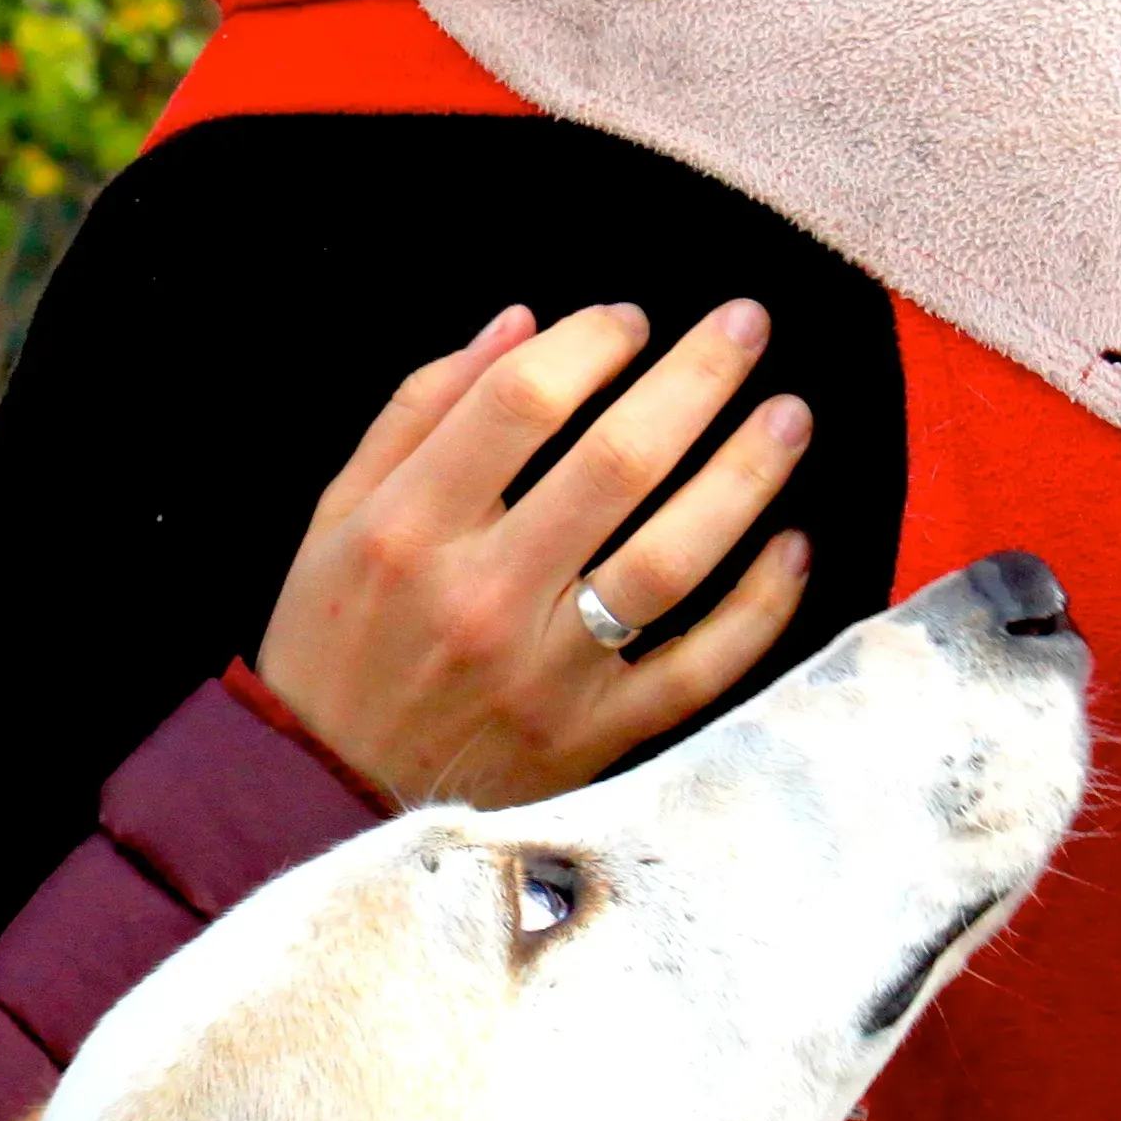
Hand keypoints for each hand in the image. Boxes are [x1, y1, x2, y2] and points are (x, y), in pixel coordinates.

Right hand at [255, 301, 813, 807]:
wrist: (327, 801)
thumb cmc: (334, 644)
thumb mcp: (336, 518)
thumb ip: (418, 413)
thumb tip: (521, 323)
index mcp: (408, 530)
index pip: (519, 404)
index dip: (590, 343)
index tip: (630, 320)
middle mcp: (481, 597)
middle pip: (615, 463)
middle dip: (696, 379)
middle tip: (746, 324)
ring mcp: (545, 674)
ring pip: (672, 559)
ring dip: (745, 477)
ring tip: (789, 417)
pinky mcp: (593, 738)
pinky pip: (699, 667)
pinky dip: (759, 607)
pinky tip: (793, 545)